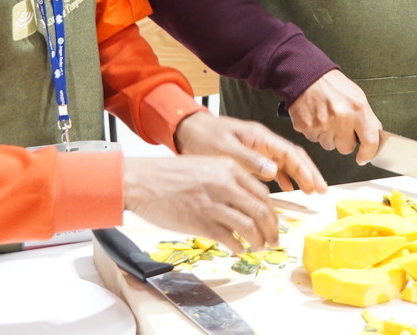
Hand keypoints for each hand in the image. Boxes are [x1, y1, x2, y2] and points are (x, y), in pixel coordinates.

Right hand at [122, 155, 278, 250]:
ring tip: (258, 247)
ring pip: (249, 227)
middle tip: (274, 240)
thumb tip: (247, 201)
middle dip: (272, 229)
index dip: (272, 212)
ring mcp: (213, 205)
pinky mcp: (200, 222)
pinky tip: (238, 249)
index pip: (263, 193)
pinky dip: (238, 247)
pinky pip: (229, 238)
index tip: (273, 222)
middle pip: (262, 211)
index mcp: (229, 169)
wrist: (142, 180)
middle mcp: (225, 185)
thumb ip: (228, 180)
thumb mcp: (206, 167)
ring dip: (258, 240)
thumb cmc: (170, 175)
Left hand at [174, 111, 326, 193]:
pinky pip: (273, 168)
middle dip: (309, 173)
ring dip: (299, 176)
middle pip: (293, 157)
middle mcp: (262, 142)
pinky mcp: (251, 158)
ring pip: (285, 163)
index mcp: (259, 137)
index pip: (290, 152)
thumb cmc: (203, 137)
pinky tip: (287, 189)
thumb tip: (274, 170)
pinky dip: (283, 178)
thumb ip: (249, 159)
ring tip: (311, 192)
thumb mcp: (224, 148)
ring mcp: (258, 150)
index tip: (315, 184)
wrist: (187, 130)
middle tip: (321, 190)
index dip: (305, 169)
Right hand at [287, 69, 382, 165]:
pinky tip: (316, 117)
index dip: (368, 153)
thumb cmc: (331, 84)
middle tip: (341, 126)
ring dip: (329, 136)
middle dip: (344, 140)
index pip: (370, 141)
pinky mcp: (306, 128)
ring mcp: (322, 124)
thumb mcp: (357, 96)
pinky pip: (314, 140)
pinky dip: (315, 132)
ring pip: (329, 146)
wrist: (307, 76)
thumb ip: (367, 117)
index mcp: (357, 109)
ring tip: (327, 118)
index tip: (364, 157)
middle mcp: (341, 118)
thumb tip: (374, 133)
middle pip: (346, 148)